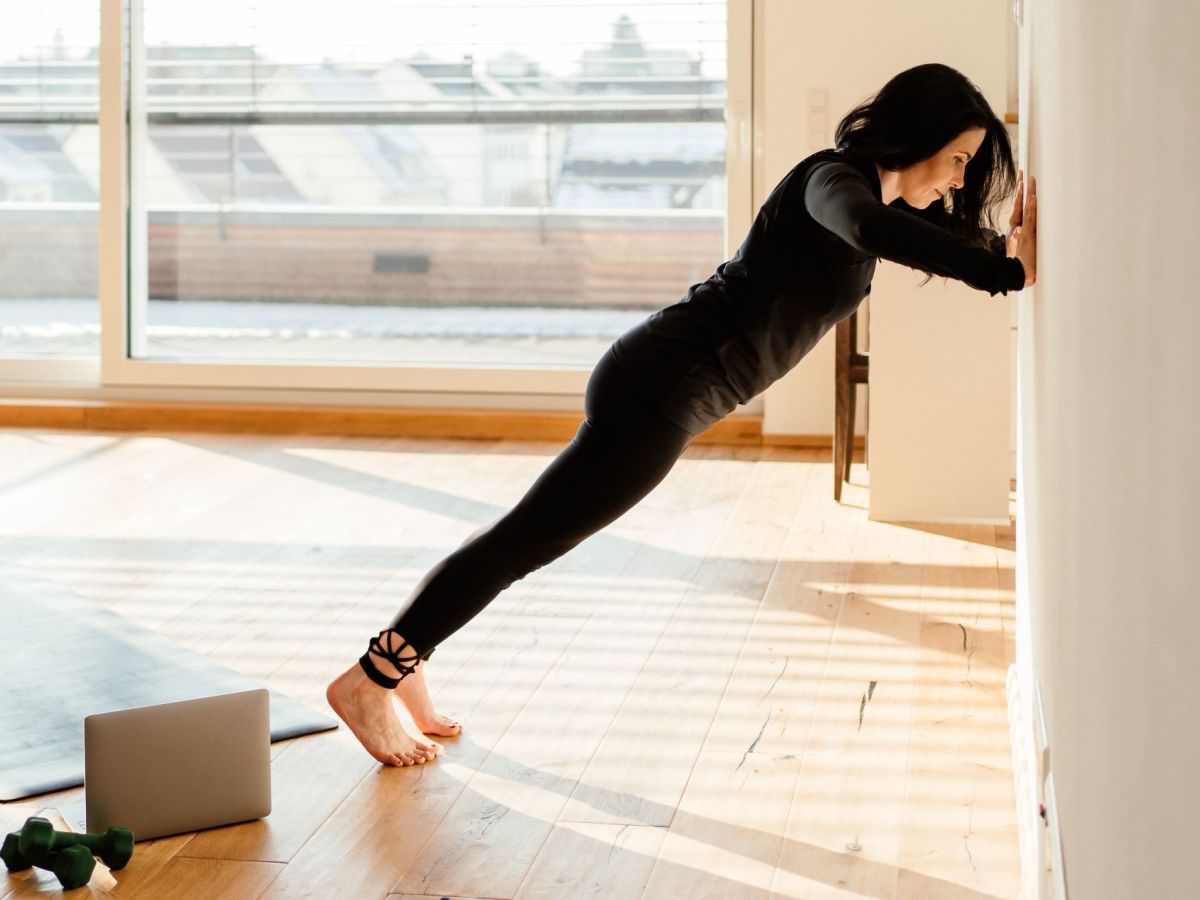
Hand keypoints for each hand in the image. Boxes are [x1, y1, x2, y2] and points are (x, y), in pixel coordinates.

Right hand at [1006, 170, 1036, 285]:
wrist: (1017, 276)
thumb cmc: (1022, 266)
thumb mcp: (1022, 251)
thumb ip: (1021, 240)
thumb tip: (1019, 232)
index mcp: (1015, 231)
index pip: (1018, 208)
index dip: (1020, 195)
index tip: (1022, 182)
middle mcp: (1016, 228)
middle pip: (1019, 204)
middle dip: (1021, 188)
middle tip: (1023, 173)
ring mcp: (1021, 231)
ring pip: (1025, 208)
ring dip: (1027, 193)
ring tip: (1029, 179)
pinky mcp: (1026, 236)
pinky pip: (1029, 218)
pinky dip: (1031, 207)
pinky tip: (1033, 196)